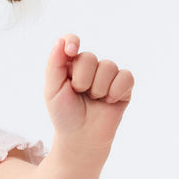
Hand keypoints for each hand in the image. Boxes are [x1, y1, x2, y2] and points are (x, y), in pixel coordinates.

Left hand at [44, 34, 133, 153]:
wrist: (81, 138)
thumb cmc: (65, 115)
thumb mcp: (53, 90)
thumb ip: (55, 65)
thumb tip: (61, 40)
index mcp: (70, 66)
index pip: (71, 42)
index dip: (72, 42)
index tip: (71, 50)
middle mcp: (90, 67)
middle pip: (89, 57)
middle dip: (82, 80)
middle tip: (79, 94)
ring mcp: (108, 75)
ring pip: (108, 67)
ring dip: (98, 88)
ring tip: (94, 100)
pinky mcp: (123, 86)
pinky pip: (125, 77)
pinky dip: (115, 91)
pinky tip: (108, 102)